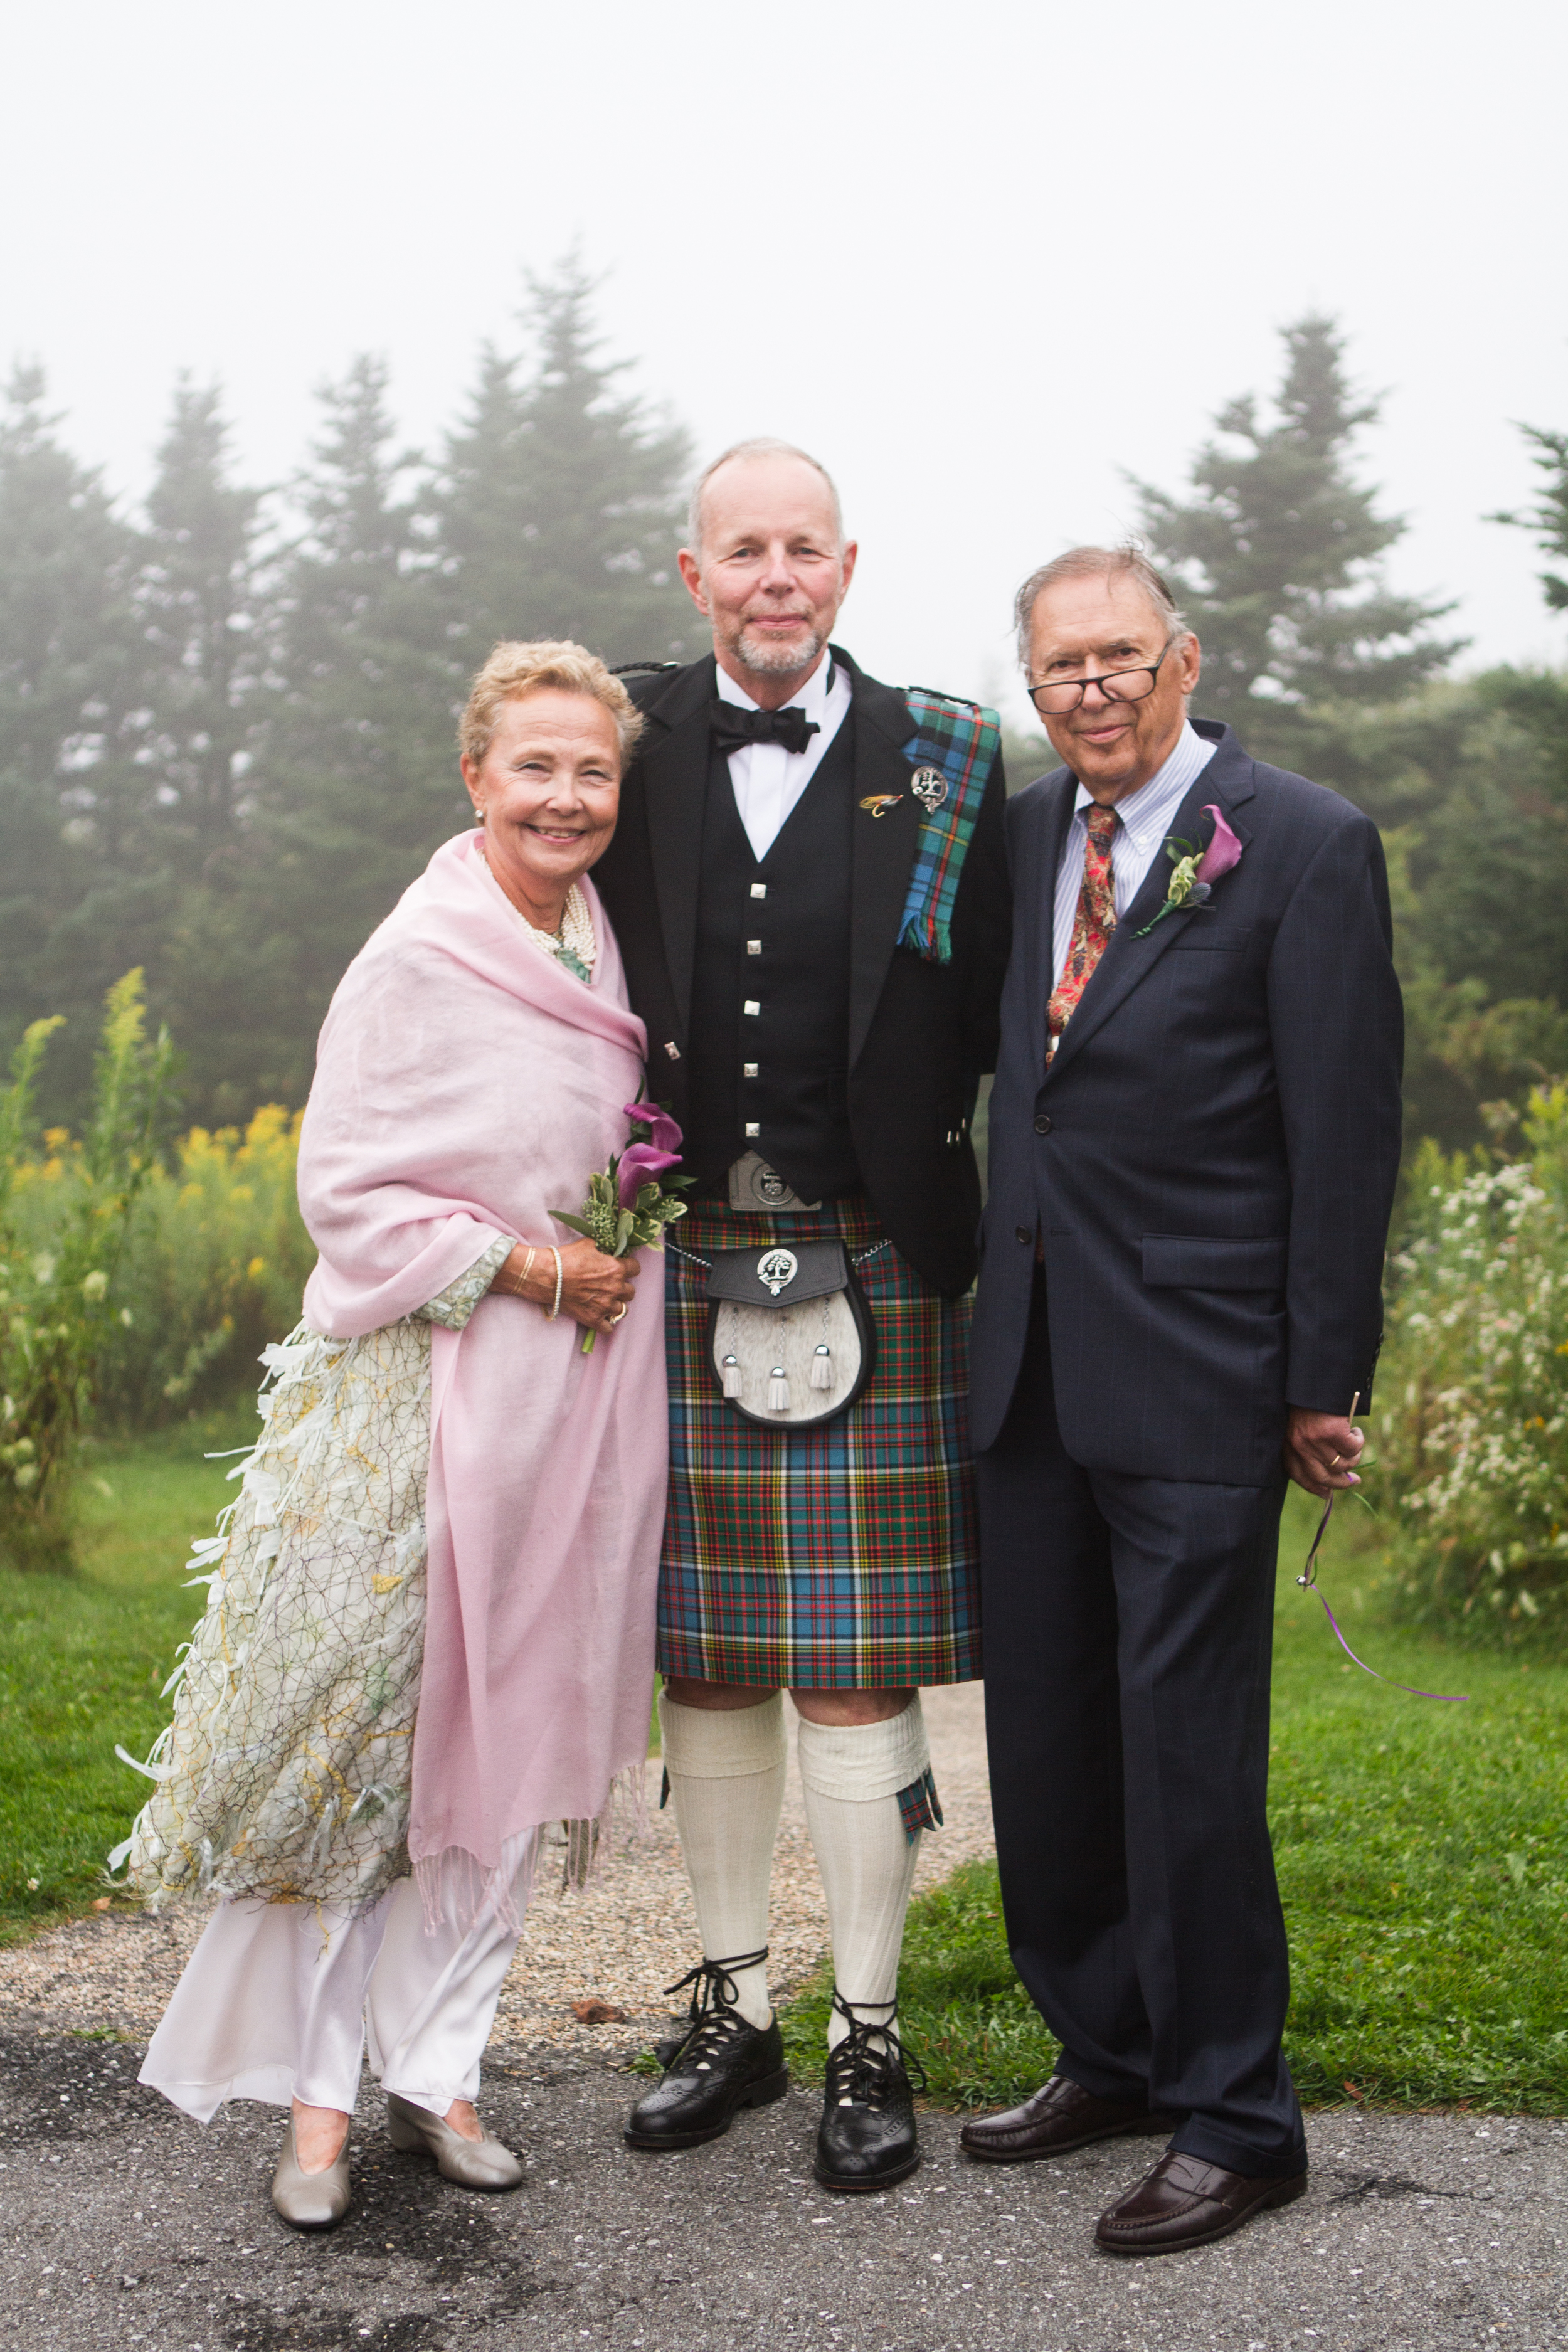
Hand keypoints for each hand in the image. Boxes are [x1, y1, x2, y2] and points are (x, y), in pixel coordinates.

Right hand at [491, 1238, 638, 1332]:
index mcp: (617, 1269)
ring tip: (605, 1301)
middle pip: (630, 1292)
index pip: (636, 1269)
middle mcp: (615, 1288)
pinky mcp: (593, 1319)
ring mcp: (605, 1306)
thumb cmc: (567, 1258)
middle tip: (611, 1285)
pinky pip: (609, 1328)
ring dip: (615, 1305)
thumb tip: (607, 1248)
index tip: (622, 1268)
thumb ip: (603, 1248)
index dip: (629, 1268)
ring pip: (622, 1310)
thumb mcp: (588, 1244)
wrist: (548, 1276)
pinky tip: (600, 1317)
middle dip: (622, 1288)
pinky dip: (606, 1324)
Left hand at [1284, 1408, 1363, 1499]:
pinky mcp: (1334, 1433)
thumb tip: (1332, 1475)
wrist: (1314, 1382)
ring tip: (1354, 1444)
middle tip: (1355, 1481)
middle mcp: (1301, 1447)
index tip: (1327, 1494)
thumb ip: (1307, 1449)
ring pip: (1343, 1464)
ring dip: (1354, 1458)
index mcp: (1289, 1447)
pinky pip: (1354, 1449)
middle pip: (1323, 1478)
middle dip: (1342, 1483)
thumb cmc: (1307, 1404)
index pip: (1300, 1477)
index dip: (1315, 1488)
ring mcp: (1317, 1441)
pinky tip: (1355, 1431)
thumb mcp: (1298, 1427)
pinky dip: (1359, 1442)